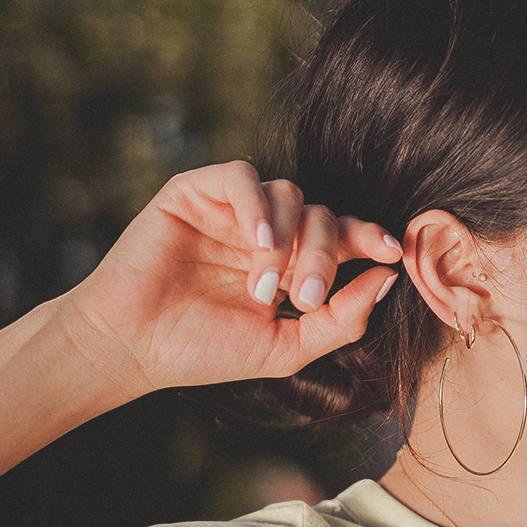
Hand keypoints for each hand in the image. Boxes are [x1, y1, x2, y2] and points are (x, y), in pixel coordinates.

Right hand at [60, 161, 401, 395]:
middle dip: (325, 254)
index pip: (343, 236)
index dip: (370, 238)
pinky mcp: (195, 191)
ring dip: (288, 240)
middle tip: (306, 296)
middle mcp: (266, 231)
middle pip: (321, 215)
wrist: (133, 346)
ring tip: (264, 286)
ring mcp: (232, 210)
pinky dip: (257, 205)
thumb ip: (341, 319)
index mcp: (291, 264)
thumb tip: (389, 279)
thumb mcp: (287, 347)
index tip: (393, 253)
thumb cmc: (205, 351)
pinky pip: (242, 175)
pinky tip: (255, 242)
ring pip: (288, 193)